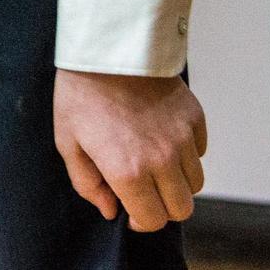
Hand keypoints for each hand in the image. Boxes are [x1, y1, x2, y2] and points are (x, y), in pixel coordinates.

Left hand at [54, 70, 206, 231]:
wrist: (107, 48)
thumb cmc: (81, 93)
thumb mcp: (68, 141)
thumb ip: (88, 184)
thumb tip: (110, 210)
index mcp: (128, 171)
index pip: (153, 220)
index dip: (141, 221)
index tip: (131, 210)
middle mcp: (162, 160)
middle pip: (182, 209)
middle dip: (162, 207)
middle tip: (144, 190)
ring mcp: (182, 138)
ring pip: (195, 183)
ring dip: (176, 181)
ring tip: (152, 162)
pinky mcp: (194, 117)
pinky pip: (200, 151)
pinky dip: (187, 153)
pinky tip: (162, 137)